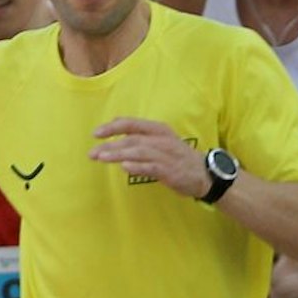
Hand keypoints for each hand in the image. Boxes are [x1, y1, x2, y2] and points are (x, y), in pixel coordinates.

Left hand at [91, 118, 211, 198]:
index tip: (96, 134)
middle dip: (110, 145)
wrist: (205, 174)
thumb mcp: (161, 142)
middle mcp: (162, 139)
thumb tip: (114, 141)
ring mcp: (167, 155)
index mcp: (158, 129)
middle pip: (131, 139)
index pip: (131, 124)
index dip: (112, 127)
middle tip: (92, 153)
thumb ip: (140, 140)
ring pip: (138, 152)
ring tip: (102, 158)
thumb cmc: (178, 158)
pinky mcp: (171, 171)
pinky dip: (137, 166)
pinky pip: (151, 167)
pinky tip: (124, 167)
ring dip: (118, 154)